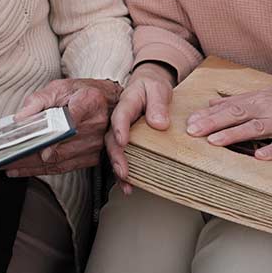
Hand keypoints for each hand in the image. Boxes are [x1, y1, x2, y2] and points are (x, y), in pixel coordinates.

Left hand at [4, 78, 122, 176]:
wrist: (106, 102)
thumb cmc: (80, 93)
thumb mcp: (60, 87)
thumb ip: (38, 99)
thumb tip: (21, 117)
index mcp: (90, 102)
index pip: (73, 118)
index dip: (58, 133)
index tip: (44, 147)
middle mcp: (96, 125)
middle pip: (60, 145)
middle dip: (31, 152)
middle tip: (7, 155)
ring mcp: (94, 144)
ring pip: (58, 160)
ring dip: (31, 165)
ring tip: (8, 164)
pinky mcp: (91, 157)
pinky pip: (62, 167)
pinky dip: (40, 170)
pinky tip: (22, 169)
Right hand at [104, 62, 174, 194]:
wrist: (149, 86)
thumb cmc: (152, 87)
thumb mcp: (158, 88)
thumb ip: (158, 103)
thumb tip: (159, 124)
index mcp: (126, 103)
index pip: (120, 115)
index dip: (120, 128)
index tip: (123, 141)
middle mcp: (119, 119)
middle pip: (112, 138)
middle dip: (116, 156)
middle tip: (123, 170)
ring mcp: (120, 131)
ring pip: (114, 150)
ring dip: (118, 167)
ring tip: (125, 182)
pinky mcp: (126, 141)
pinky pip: (122, 156)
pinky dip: (123, 173)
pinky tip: (128, 186)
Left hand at [184, 81, 271, 160]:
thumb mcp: (267, 95)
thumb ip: (240, 100)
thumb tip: (212, 103)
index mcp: (259, 99)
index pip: (228, 106)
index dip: (207, 114)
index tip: (189, 122)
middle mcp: (268, 108)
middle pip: (236, 114)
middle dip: (213, 123)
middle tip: (192, 131)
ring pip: (255, 127)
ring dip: (233, 134)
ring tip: (214, 141)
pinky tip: (259, 157)